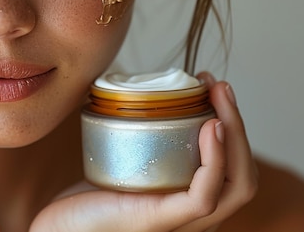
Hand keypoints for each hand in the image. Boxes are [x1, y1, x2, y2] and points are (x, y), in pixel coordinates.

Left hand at [30, 75, 257, 231]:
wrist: (61, 226)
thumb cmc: (88, 195)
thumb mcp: (123, 159)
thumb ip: (140, 136)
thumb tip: (142, 88)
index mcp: (190, 200)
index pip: (234, 168)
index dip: (234, 125)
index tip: (211, 86)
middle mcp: (194, 216)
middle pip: (242, 174)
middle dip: (239, 123)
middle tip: (218, 84)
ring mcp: (180, 222)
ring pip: (234, 184)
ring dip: (234, 133)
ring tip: (217, 97)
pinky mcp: (160, 221)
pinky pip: (202, 197)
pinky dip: (214, 161)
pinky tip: (211, 128)